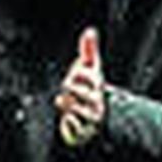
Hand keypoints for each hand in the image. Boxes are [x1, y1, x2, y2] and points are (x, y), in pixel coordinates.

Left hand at [54, 28, 104, 146]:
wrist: (94, 118)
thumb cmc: (88, 88)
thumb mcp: (89, 69)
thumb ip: (89, 50)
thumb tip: (90, 30)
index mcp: (98, 85)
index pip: (88, 75)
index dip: (78, 73)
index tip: (75, 73)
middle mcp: (97, 101)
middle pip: (78, 91)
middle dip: (69, 89)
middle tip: (67, 90)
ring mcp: (91, 117)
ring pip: (76, 109)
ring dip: (67, 105)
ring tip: (64, 103)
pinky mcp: (84, 131)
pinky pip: (74, 125)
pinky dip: (69, 121)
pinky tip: (66, 117)